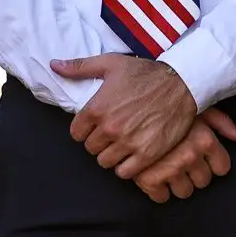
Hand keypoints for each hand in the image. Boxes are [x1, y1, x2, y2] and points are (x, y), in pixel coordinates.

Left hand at [55, 53, 198, 178]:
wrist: (181, 83)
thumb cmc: (145, 73)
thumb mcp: (110, 64)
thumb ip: (79, 67)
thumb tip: (54, 65)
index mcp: (96, 108)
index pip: (76, 133)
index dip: (85, 129)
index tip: (96, 125)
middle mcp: (109, 128)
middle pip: (91, 149)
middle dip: (99, 141)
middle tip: (112, 133)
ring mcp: (128, 143)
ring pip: (105, 162)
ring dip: (112, 155)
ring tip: (122, 144)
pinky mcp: (146, 154)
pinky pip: (124, 172)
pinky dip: (126, 167)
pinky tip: (133, 154)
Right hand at [134, 108, 235, 202]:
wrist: (129, 101)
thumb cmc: (167, 102)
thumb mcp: (197, 106)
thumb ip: (222, 122)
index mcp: (205, 140)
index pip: (222, 168)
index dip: (213, 164)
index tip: (203, 159)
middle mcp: (190, 156)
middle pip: (203, 181)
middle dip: (194, 173)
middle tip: (182, 161)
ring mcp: (169, 168)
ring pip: (184, 192)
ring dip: (177, 182)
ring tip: (167, 168)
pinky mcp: (147, 178)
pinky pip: (161, 197)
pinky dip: (158, 190)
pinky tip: (154, 176)